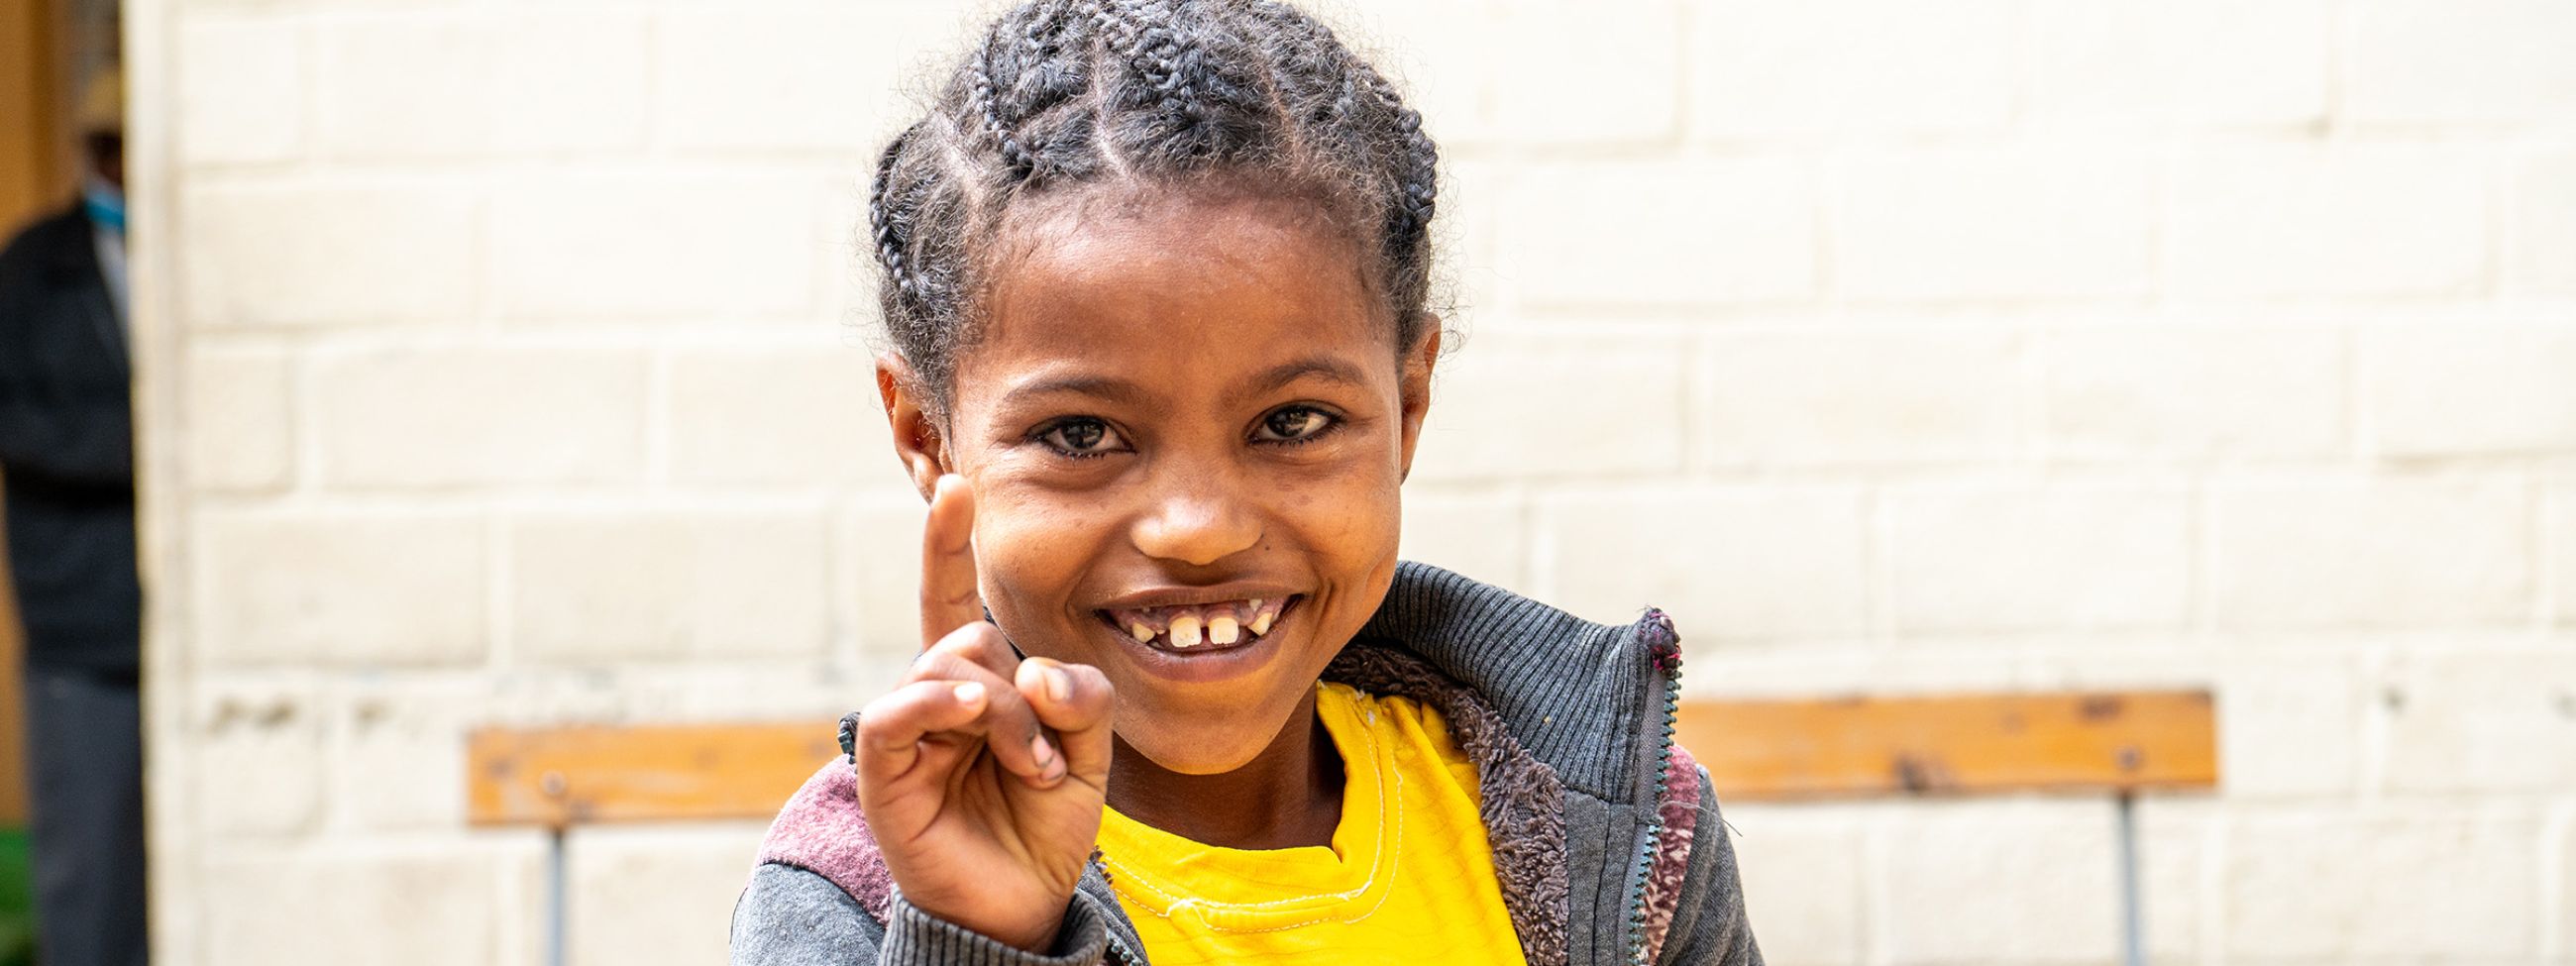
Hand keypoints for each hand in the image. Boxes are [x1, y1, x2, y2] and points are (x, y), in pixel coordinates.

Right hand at [854, 474, 1115, 952]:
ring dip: (1003, 717)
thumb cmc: (1045, 821)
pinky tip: (965, 715)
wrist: (1024, 900)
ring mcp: (906, 731)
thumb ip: (1078, 696)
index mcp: (979, 681)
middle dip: (1022, 689)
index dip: (948, 545)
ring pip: (944, 671)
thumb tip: (1032, 669)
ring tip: (1032, 770)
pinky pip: (893, 714)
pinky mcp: (885, 772)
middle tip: (1048, 755)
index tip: (955, 487)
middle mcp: (935, 696)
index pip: (954, 599)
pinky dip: (931, 703)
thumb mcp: (1087, 750)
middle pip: (970, 639)